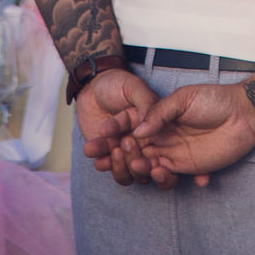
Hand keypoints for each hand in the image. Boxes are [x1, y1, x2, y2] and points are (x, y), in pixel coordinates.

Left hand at [76, 68, 177, 188]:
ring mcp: (126, 148)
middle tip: (125, 142)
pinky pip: (112, 168)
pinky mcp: (109, 153)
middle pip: (148, 164)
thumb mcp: (134, 87)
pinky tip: (100, 160)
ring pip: (131, 171)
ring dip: (122, 166)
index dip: (158, 156)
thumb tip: (149, 125)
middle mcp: (143, 141)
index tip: (146, 149)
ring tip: (113, 149)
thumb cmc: (116, 83)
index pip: (163, 147)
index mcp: (155, 125)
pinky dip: (107, 166)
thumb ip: (145, 102)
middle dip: (137, 160)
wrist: (91, 86)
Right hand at [126, 82, 254, 186]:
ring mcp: (173, 153)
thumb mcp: (184, 98)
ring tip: (142, 163)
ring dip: (141, 168)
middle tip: (120, 151)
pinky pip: (169, 178)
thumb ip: (160, 112)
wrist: (244, 114)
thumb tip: (138, 130)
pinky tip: (166, 171)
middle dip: (122, 154)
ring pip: (147, 167)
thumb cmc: (215, 99)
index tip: (101, 138)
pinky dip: (165, 179)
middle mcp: (161, 137)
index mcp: (157, 118)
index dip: (114, 134)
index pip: (129, 128)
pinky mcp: (187, 167)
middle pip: (133, 151)